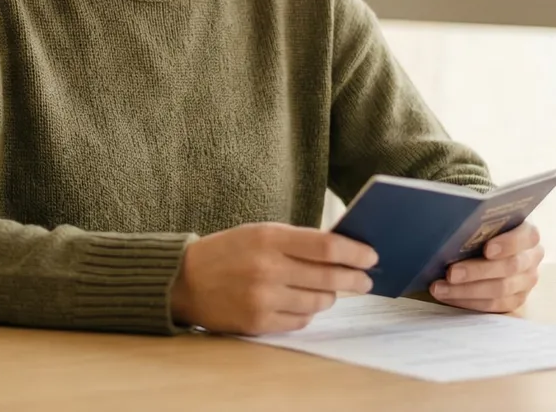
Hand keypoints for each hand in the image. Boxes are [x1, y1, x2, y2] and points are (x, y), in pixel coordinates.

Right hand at [170, 223, 376, 335]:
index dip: (355, 253)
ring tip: (325, 290)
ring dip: (328, 296)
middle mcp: (268, 268)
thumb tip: (342, 250)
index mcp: (268, 238)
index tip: (371, 256)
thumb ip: (296, 240)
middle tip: (365, 280)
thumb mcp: (258, 233)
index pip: (327, 247)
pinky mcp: (259, 322)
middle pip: (330, 277)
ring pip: (319, 302)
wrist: (184, 281)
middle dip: (355, 279)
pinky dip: (306, 313)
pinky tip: (299, 303)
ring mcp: (263, 298)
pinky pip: (301, 321)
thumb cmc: (226, 253)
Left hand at [429, 222, 543, 312]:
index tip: (487, 249)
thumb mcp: (480, 221)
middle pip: (510, 267)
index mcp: (527, 234)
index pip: (526, 237)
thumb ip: (473, 221)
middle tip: (451, 273)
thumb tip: (449, 218)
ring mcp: (525, 281)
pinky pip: (494, 306)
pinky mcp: (515, 299)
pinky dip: (468, 302)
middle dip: (478, 271)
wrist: (486, 247)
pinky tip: (448, 296)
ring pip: (501, 290)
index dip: (508, 244)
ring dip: (467, 290)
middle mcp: (531, 258)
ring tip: (440, 288)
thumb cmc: (480, 229)